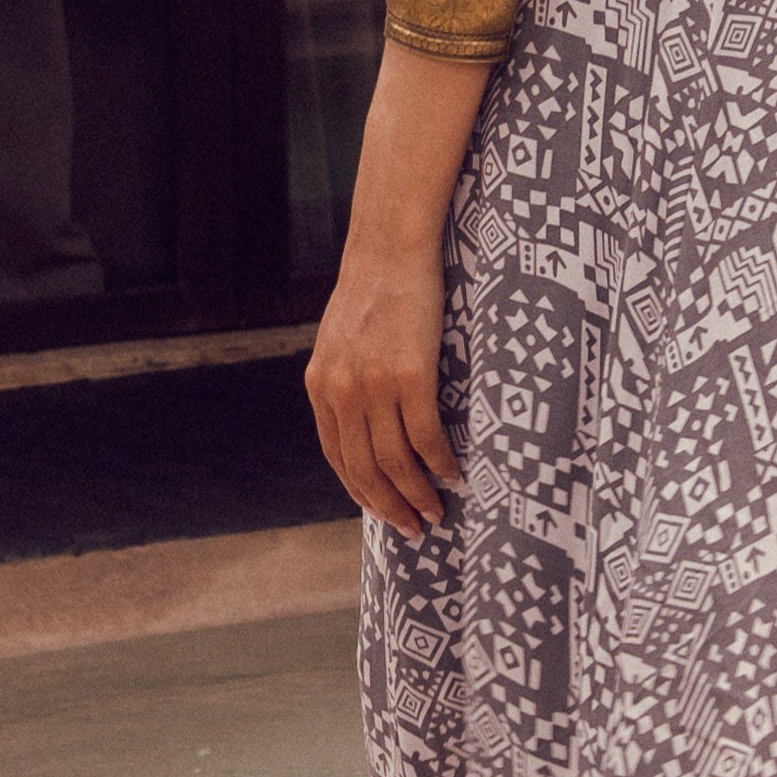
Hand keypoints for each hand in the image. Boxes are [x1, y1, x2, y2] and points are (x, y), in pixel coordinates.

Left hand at [306, 238, 458, 536]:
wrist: (390, 246)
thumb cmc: (376, 287)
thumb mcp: (343, 337)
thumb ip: (346, 377)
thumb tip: (363, 415)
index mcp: (321, 385)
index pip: (337, 457)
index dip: (361, 491)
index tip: (382, 511)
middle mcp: (342, 392)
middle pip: (365, 469)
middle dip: (389, 507)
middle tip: (412, 529)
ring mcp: (374, 386)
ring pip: (395, 461)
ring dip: (416, 495)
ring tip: (436, 511)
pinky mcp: (409, 376)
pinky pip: (425, 437)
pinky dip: (440, 464)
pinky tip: (454, 475)